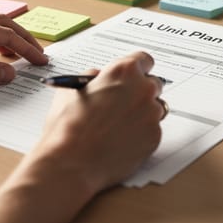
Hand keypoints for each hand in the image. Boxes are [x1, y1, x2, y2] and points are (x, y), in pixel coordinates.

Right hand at [32, 51, 165, 191]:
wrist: (71, 162)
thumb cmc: (67, 127)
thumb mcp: (72, 90)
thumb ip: (92, 78)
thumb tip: (100, 78)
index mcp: (123, 71)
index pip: (144, 59)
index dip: (136, 69)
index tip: (133, 76)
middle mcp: (143, 89)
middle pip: (153, 83)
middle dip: (140, 92)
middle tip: (123, 104)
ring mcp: (151, 114)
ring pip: (155, 108)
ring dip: (142, 113)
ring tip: (118, 127)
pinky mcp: (155, 137)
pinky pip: (152, 130)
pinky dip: (141, 134)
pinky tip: (120, 141)